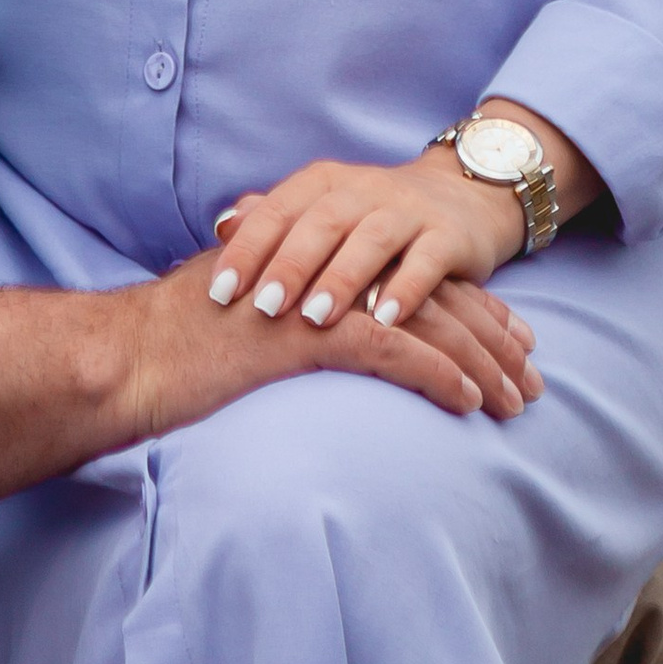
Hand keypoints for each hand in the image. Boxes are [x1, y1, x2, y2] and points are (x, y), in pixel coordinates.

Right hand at [132, 254, 536, 430]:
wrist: (130, 356)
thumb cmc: (176, 347)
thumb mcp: (245, 313)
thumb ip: (286, 305)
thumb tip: (316, 324)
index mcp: (320, 259)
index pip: (414, 277)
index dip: (467, 309)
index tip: (508, 339)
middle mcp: (329, 266)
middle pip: (434, 295)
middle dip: (492, 337)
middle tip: (532, 375)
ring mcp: (321, 294)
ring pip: (425, 322)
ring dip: (480, 362)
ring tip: (516, 402)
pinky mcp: (311, 332)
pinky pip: (395, 350)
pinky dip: (439, 375)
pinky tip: (469, 404)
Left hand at [207, 135, 565, 335]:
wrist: (466, 197)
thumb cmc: (377, 218)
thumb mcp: (327, 210)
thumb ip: (278, 219)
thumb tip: (223, 226)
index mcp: (325, 183)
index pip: (278, 210)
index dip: (248, 249)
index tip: (219, 292)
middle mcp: (365, 189)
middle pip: (321, 223)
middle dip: (289, 265)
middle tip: (263, 309)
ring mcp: (409, 210)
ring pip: (370, 240)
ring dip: (341, 278)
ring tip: (315, 318)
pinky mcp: (450, 236)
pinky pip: (426, 262)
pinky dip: (406, 289)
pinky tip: (385, 320)